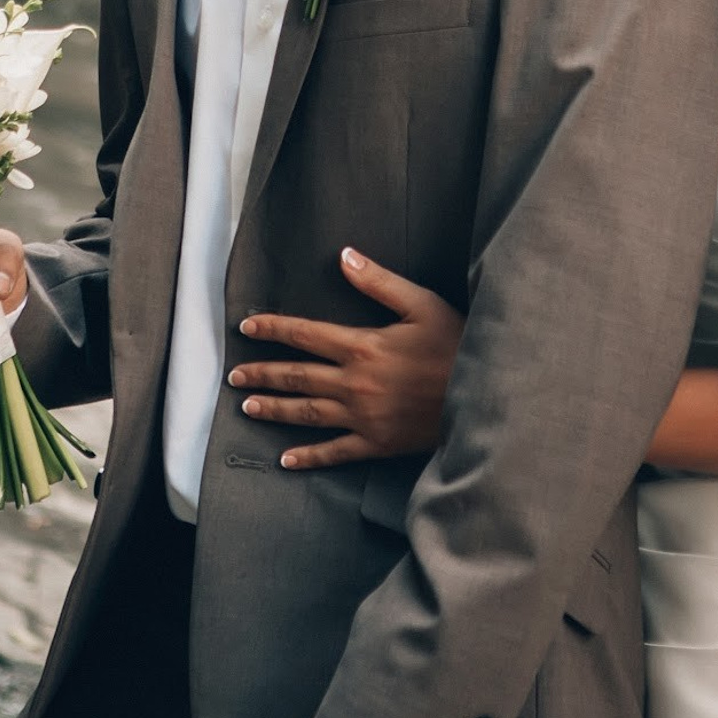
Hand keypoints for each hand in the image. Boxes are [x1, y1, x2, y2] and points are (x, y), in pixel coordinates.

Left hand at [228, 247, 464, 470]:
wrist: (483, 399)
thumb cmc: (456, 345)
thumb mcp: (422, 304)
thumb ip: (379, 282)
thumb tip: (344, 256)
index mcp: (362, 346)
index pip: (305, 335)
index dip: (274, 329)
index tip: (246, 327)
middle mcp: (354, 384)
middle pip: (298, 376)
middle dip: (263, 373)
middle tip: (234, 375)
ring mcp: (363, 418)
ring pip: (307, 414)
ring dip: (275, 409)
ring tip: (247, 407)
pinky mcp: (377, 444)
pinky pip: (335, 453)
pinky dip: (308, 458)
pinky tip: (287, 461)